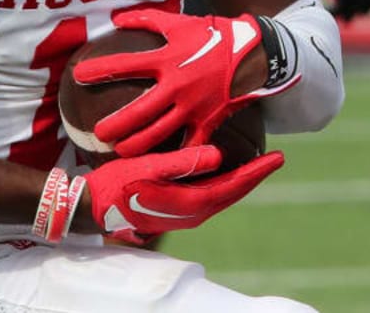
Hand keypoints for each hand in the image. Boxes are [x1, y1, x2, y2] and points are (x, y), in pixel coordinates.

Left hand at [72, 8, 295, 156]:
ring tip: (120, 151)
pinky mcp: (208, 122)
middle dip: (114, 125)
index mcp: (168, 59)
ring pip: (158, 134)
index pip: (126, 65)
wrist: (255, 54)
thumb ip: (148, 20)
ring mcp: (193, 107)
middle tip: (97, 133)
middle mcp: (177, 86)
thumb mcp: (181, 22)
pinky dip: (176, 158)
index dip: (100, 70)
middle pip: (138, 112)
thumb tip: (116, 19)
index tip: (78, 75)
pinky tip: (160, 167)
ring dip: (136, 145)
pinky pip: (189, 145)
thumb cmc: (214, 36)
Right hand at [84, 144, 283, 243]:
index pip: (234, 186)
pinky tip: (224, 169)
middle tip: (276, 157)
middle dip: (255, 175)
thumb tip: (218, 155)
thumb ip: (182, 163)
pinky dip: (224, 181)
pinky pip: (209, 194)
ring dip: (241, 179)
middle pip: (234, 192)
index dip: (258, 172)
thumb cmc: (116, 186)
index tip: (279, 157)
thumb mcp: (148, 169)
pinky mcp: (175, 209)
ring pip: (223, 194)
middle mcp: (192, 213)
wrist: (90, 208)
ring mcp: (184, 214)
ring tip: (257, 161)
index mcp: (191, 204)